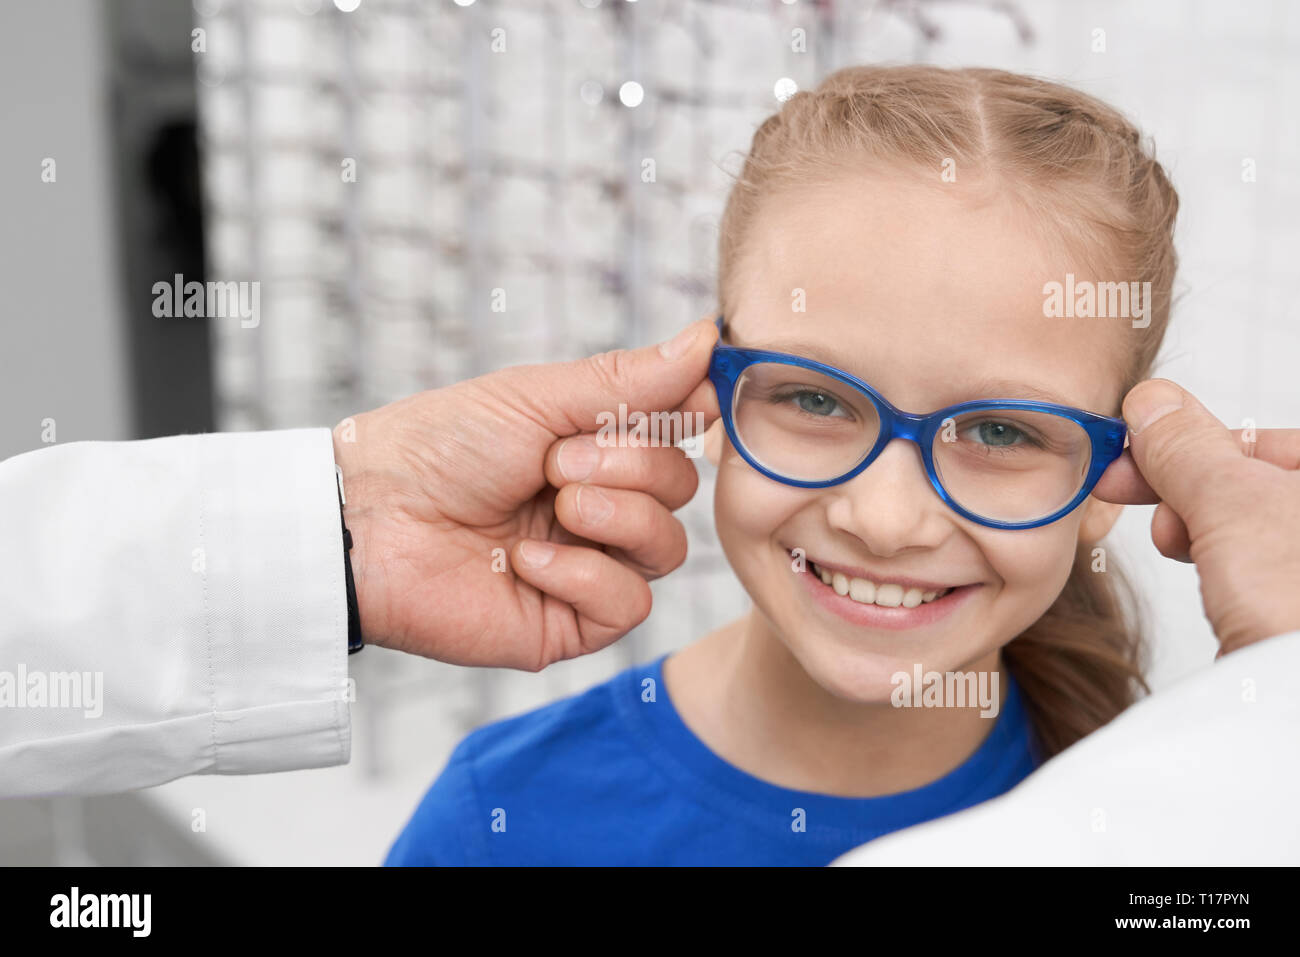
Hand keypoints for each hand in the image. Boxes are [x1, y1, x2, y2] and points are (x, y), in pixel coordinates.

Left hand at [331, 318, 719, 669]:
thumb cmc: (440, 446)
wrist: (371, 520)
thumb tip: (709, 336)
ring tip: (550, 504)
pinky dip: (583, 575)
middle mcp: (600, 506)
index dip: (691, 415)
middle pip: (681, 489)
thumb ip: (627, 379)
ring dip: (613, 517)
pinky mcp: (571, 623)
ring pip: (667, 548)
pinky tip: (524, 561)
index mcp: (594, 447)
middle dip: (628, 467)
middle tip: (555, 462)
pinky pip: (630, 604)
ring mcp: (588, 566)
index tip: (687, 401)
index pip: (680, 432)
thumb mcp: (536, 397)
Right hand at [1093, 379, 1299, 656]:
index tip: (1129, 456)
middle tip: (1132, 496)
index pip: (1263, 440)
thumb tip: (1154, 404)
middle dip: (1189, 491)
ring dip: (1201, 530)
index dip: (1187, 445)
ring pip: (1256, 530)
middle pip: (1257, 484)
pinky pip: (1262, 572)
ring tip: (1176, 547)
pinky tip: (1205, 580)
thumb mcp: (1232, 503)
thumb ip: (1189, 449)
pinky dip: (1224, 569)